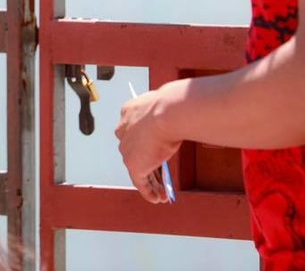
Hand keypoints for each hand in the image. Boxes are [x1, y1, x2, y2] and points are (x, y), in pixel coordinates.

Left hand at [116, 89, 181, 203]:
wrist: (168, 112)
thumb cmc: (171, 106)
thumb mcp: (167, 107)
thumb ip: (167, 115)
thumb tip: (180, 115)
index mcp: (129, 112)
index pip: (135, 132)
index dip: (146, 144)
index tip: (156, 152)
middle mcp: (124, 130)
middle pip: (136, 152)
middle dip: (148, 165)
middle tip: (159, 176)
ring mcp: (127, 148)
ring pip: (139, 168)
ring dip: (151, 182)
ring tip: (161, 192)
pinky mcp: (134, 164)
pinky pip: (140, 182)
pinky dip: (149, 191)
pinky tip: (156, 197)